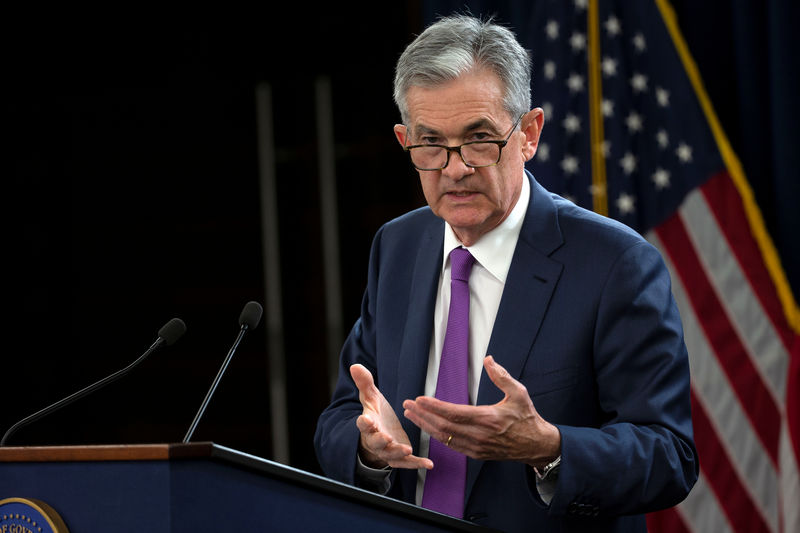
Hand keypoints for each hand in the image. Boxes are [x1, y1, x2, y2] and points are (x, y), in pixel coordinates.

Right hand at [350, 364, 432, 469]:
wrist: (379, 434)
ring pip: (390, 455)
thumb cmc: (375, 414)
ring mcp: (387, 450)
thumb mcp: (370, 397)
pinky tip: (429, 464)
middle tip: (386, 438)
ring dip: (398, 453)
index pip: (363, 424)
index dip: (364, 422)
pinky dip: (417, 464)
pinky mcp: (399, 457)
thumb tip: (355, 365)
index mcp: (368, 424)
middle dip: (381, 440)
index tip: (366, 419)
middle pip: (376, 442)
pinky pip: (407, 463)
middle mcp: (376, 440)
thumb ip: (365, 383)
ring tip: (407, 449)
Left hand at [402, 356, 560, 467]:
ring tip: (412, 415)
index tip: (419, 399)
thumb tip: (488, 359)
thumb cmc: (527, 417)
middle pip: (443, 426)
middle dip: (422, 415)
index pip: (453, 413)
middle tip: (408, 406)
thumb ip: (501, 376)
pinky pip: (451, 445)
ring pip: (444, 438)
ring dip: (425, 426)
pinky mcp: (476, 454)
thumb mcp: (518, 392)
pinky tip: (428, 428)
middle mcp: (479, 435)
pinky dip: (437, 436)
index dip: (433, 406)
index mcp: (488, 418)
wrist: (536, 445)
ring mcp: (477, 447)